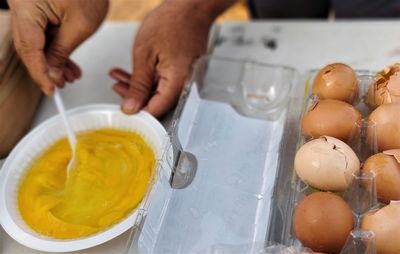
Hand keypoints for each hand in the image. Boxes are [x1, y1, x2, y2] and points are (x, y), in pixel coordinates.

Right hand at [8, 0, 108, 94]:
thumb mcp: (81, 24)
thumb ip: (63, 51)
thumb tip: (52, 72)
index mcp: (27, 7)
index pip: (29, 49)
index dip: (40, 73)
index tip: (51, 89)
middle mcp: (21, 6)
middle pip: (28, 47)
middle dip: (46, 69)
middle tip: (60, 84)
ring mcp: (27, 7)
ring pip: (35, 42)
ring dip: (51, 61)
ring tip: (70, 75)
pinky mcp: (35, 8)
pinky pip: (40, 33)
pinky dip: (53, 48)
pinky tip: (66, 61)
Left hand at [109, 1, 214, 116]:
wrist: (191, 7)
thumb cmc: (172, 22)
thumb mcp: (144, 54)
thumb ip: (138, 85)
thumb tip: (131, 108)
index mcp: (177, 84)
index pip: (155, 111)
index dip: (137, 112)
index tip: (122, 108)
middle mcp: (185, 86)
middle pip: (157, 103)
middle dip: (134, 97)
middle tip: (117, 87)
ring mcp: (186, 79)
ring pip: (159, 92)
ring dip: (138, 86)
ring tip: (119, 77)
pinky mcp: (184, 73)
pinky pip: (165, 82)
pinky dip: (149, 78)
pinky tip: (133, 72)